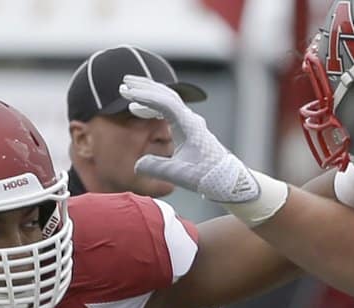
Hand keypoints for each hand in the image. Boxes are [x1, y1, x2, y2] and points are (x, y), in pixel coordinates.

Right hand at [118, 75, 260, 205]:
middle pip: (167, 94)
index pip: (165, 103)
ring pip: (169, 100)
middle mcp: (191, 119)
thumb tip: (137, 165)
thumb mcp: (179, 174)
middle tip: (125, 82)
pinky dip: (156, 104)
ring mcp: (191, 122)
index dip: (145, 97)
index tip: (127, 94)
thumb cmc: (207, 175)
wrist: (228, 179)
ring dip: (150, 93)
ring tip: (131, 90)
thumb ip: (156, 168)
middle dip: (145, 87)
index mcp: (189, 125)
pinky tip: (145, 108)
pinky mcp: (190, 129)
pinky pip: (171, 110)